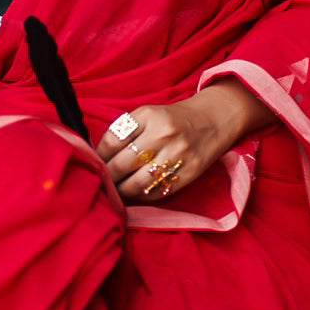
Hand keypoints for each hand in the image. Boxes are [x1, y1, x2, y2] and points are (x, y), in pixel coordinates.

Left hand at [97, 79, 273, 200]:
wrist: (213, 120)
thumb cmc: (174, 119)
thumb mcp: (149, 113)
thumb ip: (125, 131)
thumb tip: (98, 156)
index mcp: (149, 116)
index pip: (112, 140)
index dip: (99, 155)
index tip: (95, 162)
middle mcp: (163, 134)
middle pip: (121, 164)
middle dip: (107, 176)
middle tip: (102, 180)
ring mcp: (177, 156)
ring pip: (137, 183)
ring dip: (121, 190)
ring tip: (116, 189)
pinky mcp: (188, 174)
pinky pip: (157, 192)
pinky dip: (142, 196)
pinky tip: (135, 193)